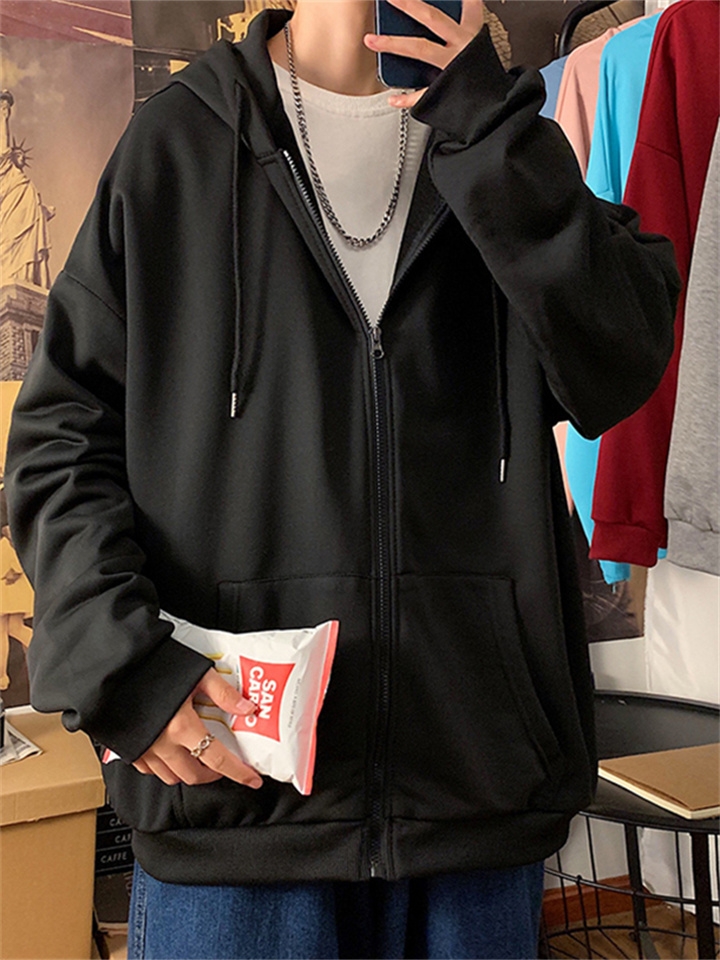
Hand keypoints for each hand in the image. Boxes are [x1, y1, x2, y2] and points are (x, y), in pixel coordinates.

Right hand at [132, 667, 262, 787]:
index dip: (238, 773)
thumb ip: (223, 693)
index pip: (217, 759)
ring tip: (198, 758)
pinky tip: (172, 753)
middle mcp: (162, 743)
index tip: (251, 780)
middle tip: (223, 764)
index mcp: (182, 726)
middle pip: (194, 775)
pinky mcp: (129, 749)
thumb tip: (247, 708)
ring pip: (171, 777)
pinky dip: (165, 768)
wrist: (118, 667)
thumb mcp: (197, 673)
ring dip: (189, 773)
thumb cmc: (154, 666)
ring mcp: (144, 749)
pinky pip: (150, 770)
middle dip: (213, 775)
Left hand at [364, 0, 485, 108]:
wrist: (497, 109)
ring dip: (393, 43)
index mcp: (469, 34)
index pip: (466, 4)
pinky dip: (405, 98)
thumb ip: (466, 23)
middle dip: (409, 4)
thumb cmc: (484, 78)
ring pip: (420, 49)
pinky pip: (422, 94)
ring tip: (372, 40)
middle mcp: (461, 47)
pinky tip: (393, 97)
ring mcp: (451, 68)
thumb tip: (458, 6)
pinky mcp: (445, 91)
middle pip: (431, 18)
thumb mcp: (478, 46)